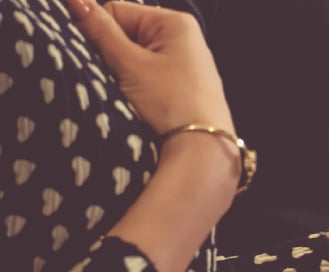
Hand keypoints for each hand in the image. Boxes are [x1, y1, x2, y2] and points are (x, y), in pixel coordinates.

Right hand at [67, 0, 232, 135]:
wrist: (203, 149)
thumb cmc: (171, 102)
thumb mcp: (130, 64)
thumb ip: (101, 31)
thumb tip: (74, 0)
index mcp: (175, 22)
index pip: (117, 11)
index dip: (99, 33)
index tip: (95, 57)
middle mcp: (185, 38)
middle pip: (128, 35)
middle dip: (114, 56)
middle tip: (116, 79)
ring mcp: (188, 63)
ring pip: (138, 58)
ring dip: (125, 73)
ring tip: (131, 94)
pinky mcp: (186, 86)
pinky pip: (152, 77)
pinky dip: (140, 87)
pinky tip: (143, 103)